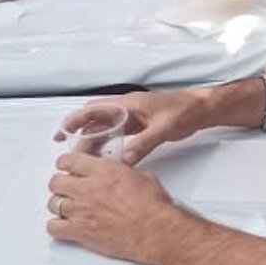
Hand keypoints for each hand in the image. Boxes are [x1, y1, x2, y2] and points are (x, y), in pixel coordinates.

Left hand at [47, 152, 176, 262]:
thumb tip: (121, 172)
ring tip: (69, 208)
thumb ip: (123, 172)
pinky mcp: (79, 231)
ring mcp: (81, 210)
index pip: (69, 160)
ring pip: (53, 203)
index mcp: (104, 171)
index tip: (67, 167)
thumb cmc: (152, 207)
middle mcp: (88, 188)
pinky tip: (65, 225)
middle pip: (56, 181)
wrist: (155, 231)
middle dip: (61, 184)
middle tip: (68, 188)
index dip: (66, 163)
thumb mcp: (142, 176)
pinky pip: (53, 227)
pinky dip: (56, 226)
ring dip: (60, 205)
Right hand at [56, 87, 208, 163]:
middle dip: (79, 132)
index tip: (63, 131)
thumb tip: (123, 161)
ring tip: (80, 158)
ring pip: (106, 128)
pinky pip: (117, 135)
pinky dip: (107, 144)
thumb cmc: (185, 112)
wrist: (202, 110)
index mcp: (130, 103)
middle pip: (96, 119)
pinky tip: (102, 158)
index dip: (77, 119)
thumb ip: (143, 143)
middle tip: (65, 149)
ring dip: (93, 140)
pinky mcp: (139, 126)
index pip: (96, 109)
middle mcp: (128, 108)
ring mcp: (133, 117)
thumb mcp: (164, 128)